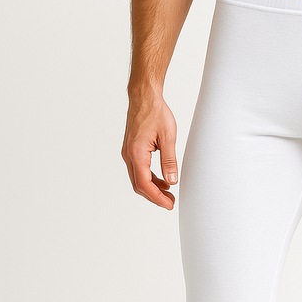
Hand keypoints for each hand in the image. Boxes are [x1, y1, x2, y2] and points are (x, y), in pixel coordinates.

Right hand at [121, 92, 178, 209]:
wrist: (144, 97)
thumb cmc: (155, 112)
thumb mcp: (168, 137)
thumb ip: (169, 160)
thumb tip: (172, 181)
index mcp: (136, 153)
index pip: (144, 184)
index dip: (157, 198)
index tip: (169, 204)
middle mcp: (128, 155)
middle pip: (139, 185)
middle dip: (155, 197)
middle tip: (171, 203)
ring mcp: (128, 153)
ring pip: (138, 179)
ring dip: (153, 189)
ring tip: (169, 194)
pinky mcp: (132, 150)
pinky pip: (139, 170)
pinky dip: (150, 179)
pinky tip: (163, 181)